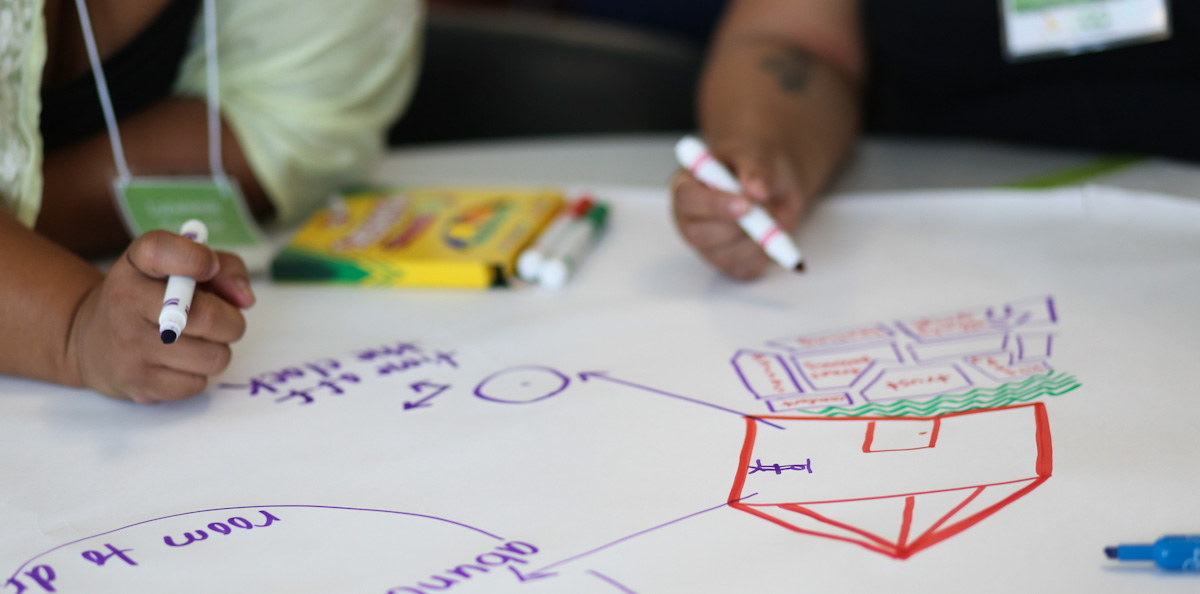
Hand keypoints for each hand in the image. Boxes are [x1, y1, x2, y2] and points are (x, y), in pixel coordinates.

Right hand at [67, 230, 255, 402]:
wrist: (92, 343)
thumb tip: (244, 299)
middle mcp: (125, 303)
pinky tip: (181, 362)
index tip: (211, 268)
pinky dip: (199, 373)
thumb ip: (224, 267)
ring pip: (213, 356)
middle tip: (223, 319)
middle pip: (206, 317)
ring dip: (218, 348)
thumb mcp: (182, 268)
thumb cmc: (154, 298)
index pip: (160, 250)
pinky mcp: (139, 385)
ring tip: (199, 340)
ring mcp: (129, 348)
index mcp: (135, 266)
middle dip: (231, 320)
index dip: (196, 259)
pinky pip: (198, 383)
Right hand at [670, 140, 807, 279]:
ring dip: (756, 240)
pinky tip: (772, 233)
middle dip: (737, 227)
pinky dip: (765, 254)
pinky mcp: (728, 265)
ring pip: (725, 256)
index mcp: (686, 187)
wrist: (771, 183)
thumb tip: (757, 191)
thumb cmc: (753, 167)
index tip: (746, 204)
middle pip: (700, 235)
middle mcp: (690, 221)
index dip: (715, 205)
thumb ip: (756, 170)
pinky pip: (745, 269)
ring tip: (773, 214)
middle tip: (766, 213)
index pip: (687, 200)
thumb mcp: (757, 156)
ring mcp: (707, 247)